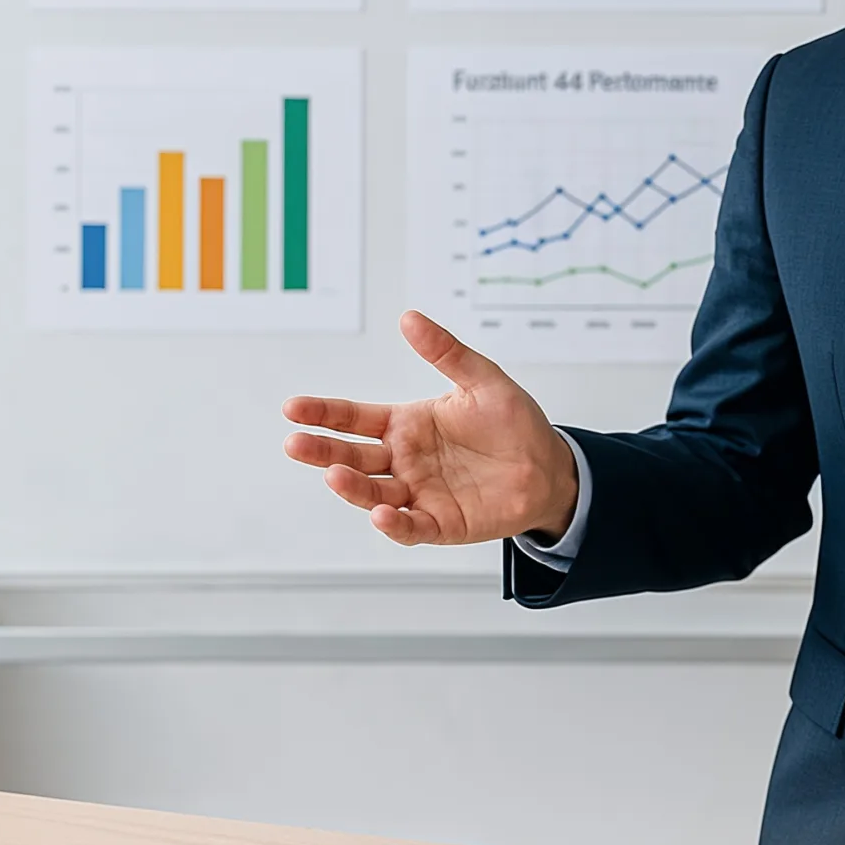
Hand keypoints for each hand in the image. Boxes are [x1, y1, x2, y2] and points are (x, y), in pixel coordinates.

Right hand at [281, 311, 577, 546]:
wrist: (549, 468)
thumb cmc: (514, 424)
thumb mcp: (482, 380)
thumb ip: (446, 352)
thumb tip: (410, 318)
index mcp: (407, 425)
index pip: (355, 418)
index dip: (324, 413)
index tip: (294, 408)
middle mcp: (405, 460)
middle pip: (353, 456)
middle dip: (322, 450)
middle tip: (296, 443)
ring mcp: (419, 493)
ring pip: (374, 493)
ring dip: (352, 486)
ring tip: (334, 475)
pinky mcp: (440, 523)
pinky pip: (410, 526)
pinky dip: (394, 524)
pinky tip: (381, 515)